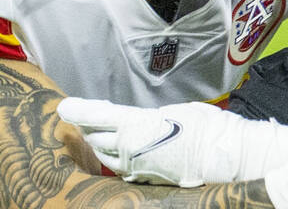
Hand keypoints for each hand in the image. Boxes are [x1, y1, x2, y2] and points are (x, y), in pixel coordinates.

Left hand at [57, 97, 287, 187]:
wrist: (224, 158)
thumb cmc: (206, 128)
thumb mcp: (176, 111)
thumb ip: (150, 119)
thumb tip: (145, 122)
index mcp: (134, 126)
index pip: (97, 116)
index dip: (78, 111)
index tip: (63, 107)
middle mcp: (129, 149)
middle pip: (95, 139)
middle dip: (89, 128)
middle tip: (86, 119)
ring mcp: (137, 168)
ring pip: (106, 158)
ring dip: (101, 146)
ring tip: (101, 136)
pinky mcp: (146, 180)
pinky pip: (124, 170)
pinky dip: (120, 160)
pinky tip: (126, 154)